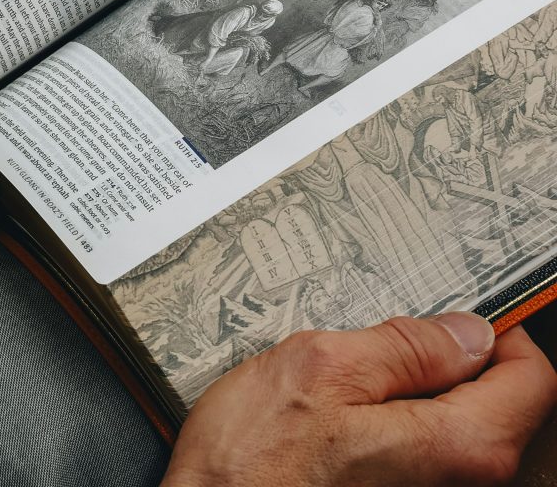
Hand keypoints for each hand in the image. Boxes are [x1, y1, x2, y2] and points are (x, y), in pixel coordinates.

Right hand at [165, 313, 556, 485]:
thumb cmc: (254, 461)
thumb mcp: (321, 367)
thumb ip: (406, 346)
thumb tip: (469, 332)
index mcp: (460, 445)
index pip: (533, 378)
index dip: (498, 333)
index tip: (454, 312)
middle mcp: (461, 480)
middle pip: (497, 401)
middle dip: (449, 359)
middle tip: (382, 338)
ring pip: (454, 420)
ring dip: (411, 386)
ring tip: (347, 373)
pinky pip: (419, 443)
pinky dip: (390, 415)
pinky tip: (337, 409)